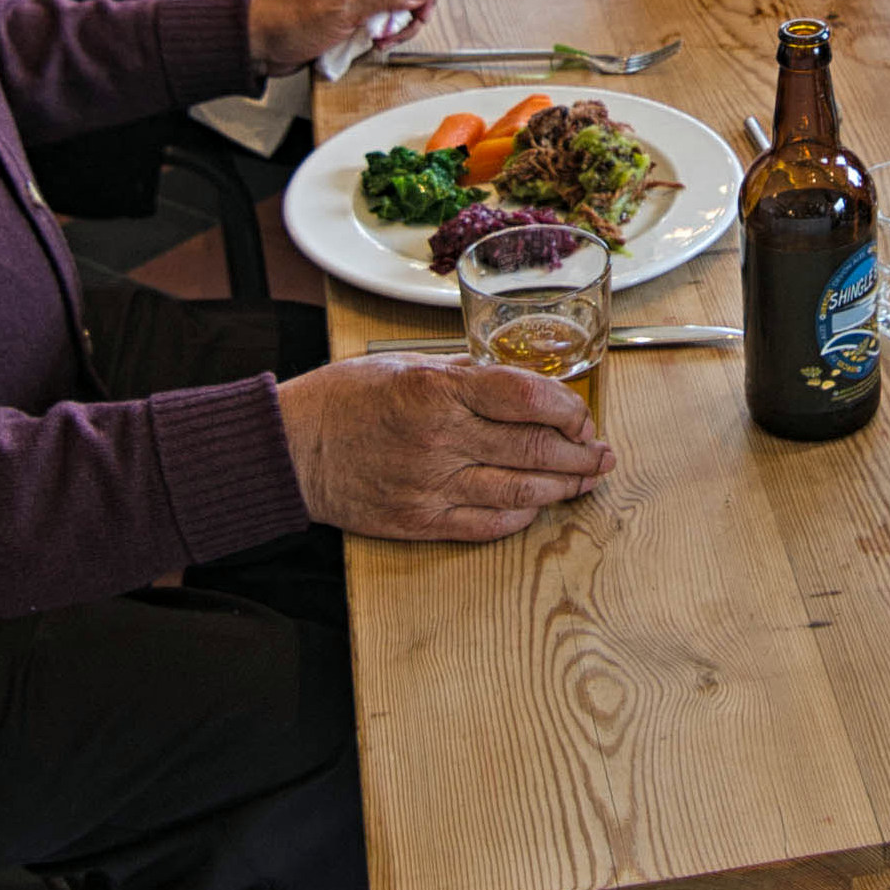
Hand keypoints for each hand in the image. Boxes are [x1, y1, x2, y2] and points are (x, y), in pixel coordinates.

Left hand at [248, 0, 433, 68]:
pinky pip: (384, 18)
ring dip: (399, 25)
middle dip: (412, 10)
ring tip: (382, 40)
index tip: (421, 10)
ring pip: (401, 3)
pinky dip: (386, 33)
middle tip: (399, 31)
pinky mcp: (355, 9)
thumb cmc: (289, 19)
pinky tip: (374, 42)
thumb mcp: (340, 6)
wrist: (262, 42)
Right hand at [279, 353, 612, 543]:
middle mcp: (440, 439)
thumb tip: (515, 383)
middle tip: (602, 455)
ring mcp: (430, 485)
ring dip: (561, 488)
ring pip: (518, 492)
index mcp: (438, 391)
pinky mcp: (418, 521)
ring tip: (584, 482)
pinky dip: (519, 517)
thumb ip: (462, 374)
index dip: (568, 410)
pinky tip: (535, 507)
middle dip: (580, 454)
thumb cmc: (341, 401)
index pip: (526, 399)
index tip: (583, 417)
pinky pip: (485, 525)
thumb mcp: (404, 364)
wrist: (287, 450)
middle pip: (533, 449)